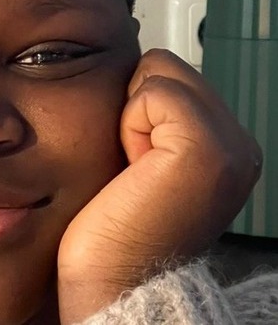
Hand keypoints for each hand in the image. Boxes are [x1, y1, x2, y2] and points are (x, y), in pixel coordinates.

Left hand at [57, 49, 261, 322]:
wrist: (112, 281)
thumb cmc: (113, 228)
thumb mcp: (144, 160)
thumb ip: (157, 119)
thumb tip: (138, 76)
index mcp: (226, 149)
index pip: (172, 79)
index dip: (137, 110)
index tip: (135, 162)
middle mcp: (238, 146)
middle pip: (165, 68)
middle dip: (135, 108)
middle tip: (133, 166)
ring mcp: (228, 146)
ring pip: (158, 73)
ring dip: (131, 116)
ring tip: (134, 168)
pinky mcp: (205, 148)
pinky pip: (154, 91)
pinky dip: (130, 124)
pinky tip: (134, 167)